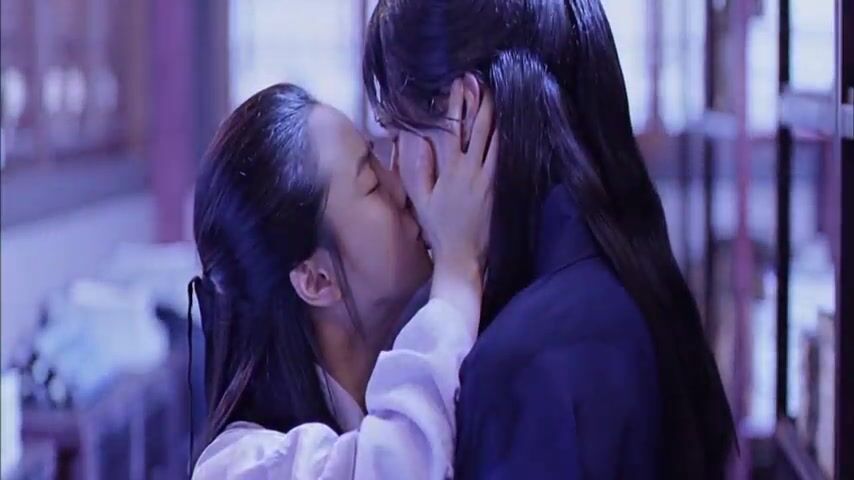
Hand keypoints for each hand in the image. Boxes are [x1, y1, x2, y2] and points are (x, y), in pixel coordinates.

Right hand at [397, 80, 496, 272]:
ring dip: (495, 114)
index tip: (458, 84)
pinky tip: (507, 124)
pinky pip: (504, 155)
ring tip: (495, 93)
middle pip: (479, 128)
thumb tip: (417, 138)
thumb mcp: (421, 198)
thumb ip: (419, 167)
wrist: (462, 254)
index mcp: (451, 170)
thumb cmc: (438, 227)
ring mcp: (490, 177)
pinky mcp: (500, 186)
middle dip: (480, 101)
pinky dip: (505, 137)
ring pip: (495, 138)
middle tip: (480, 80)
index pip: (453, 129)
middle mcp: (473, 170)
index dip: (456, 105)